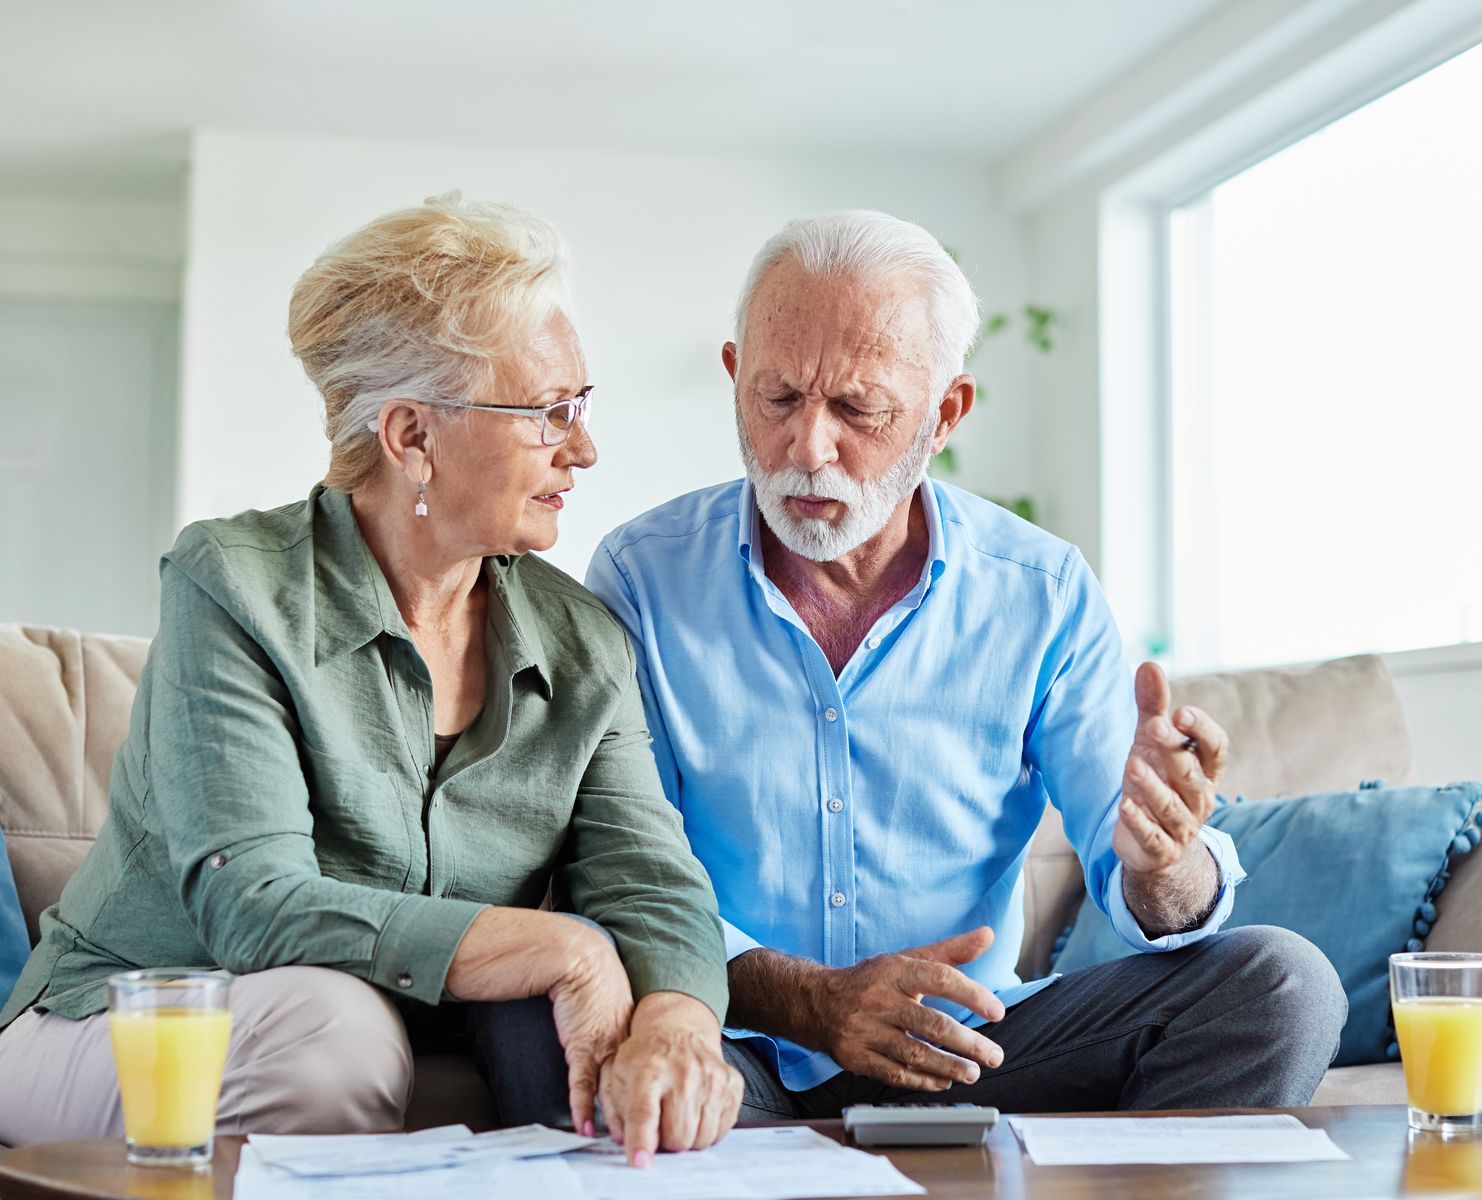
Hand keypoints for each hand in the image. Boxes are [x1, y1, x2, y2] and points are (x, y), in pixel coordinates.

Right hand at [547, 932, 635, 1138]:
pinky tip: (585, 1126)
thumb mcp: (616, 1004)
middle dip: (639, 1114)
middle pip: (634, 1087)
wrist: (577, 958)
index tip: (656, 1117)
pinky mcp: (580, 1046)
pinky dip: (583, 1106)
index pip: (646, 1074)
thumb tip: (623, 1043)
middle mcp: (623, 1042)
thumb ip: (621, 1026)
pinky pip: (582, 1083)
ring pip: (611, 1090)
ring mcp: (603, 1046)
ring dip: (614, 1117)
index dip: (651, 1097)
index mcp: (635, 1032)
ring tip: (618, 1141)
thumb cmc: (593, 980)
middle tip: (642, 1139)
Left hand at [598, 992, 742, 1167]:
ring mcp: (711, 1078)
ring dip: (688, 1138)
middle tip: (661, 1127)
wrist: (680, 1030)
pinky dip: (707, 1130)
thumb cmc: (647, 1058)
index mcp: (647, 1070)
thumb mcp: (619, 1076)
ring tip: (678, 1118)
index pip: (644, 1112)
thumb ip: (616, 1111)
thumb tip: (624, 1142)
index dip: (641, 1141)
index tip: (640, 1163)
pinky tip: (696, 1112)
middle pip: (677, 1136)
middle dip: (666, 1143)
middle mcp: (683, 1073)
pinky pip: (721, 1130)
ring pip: (701, 1138)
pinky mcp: (732, 1084)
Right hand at [805, 927, 1004, 1091]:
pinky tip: (943, 1082)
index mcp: (894, 971)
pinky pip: (895, 1074)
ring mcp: (865, 1030)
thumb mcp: (906, 960)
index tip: (997, 1012)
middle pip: (931, 1024)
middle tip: (994, 1055)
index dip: (972, 995)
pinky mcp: (856, 1057)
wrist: (817, 1002)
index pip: (939, 978)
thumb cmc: (871, 981)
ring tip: (973, 1072)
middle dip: (968, 1043)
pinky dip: (923, 1081)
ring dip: (949, 1066)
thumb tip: (988, 935)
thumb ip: (949, 951)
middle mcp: (879, 1000)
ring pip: (915, 1054)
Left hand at [1114, 662, 1228, 875]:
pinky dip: (1139, 822)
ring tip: (1133, 763)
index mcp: (1205, 770)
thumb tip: (1149, 663)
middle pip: (1192, 774)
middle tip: (1155, 726)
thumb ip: (1153, 707)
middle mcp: (1199, 798)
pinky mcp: (1160, 850)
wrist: (1153, 846)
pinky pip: (1153, 836)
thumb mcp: (1152, 744)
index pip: (1216, 749)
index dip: (1202, 730)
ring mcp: (1181, 827)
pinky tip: (1124, 805)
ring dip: (1153, 786)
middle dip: (1175, 750)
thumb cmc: (1158, 782)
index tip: (1180, 713)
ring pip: (1171, 806)